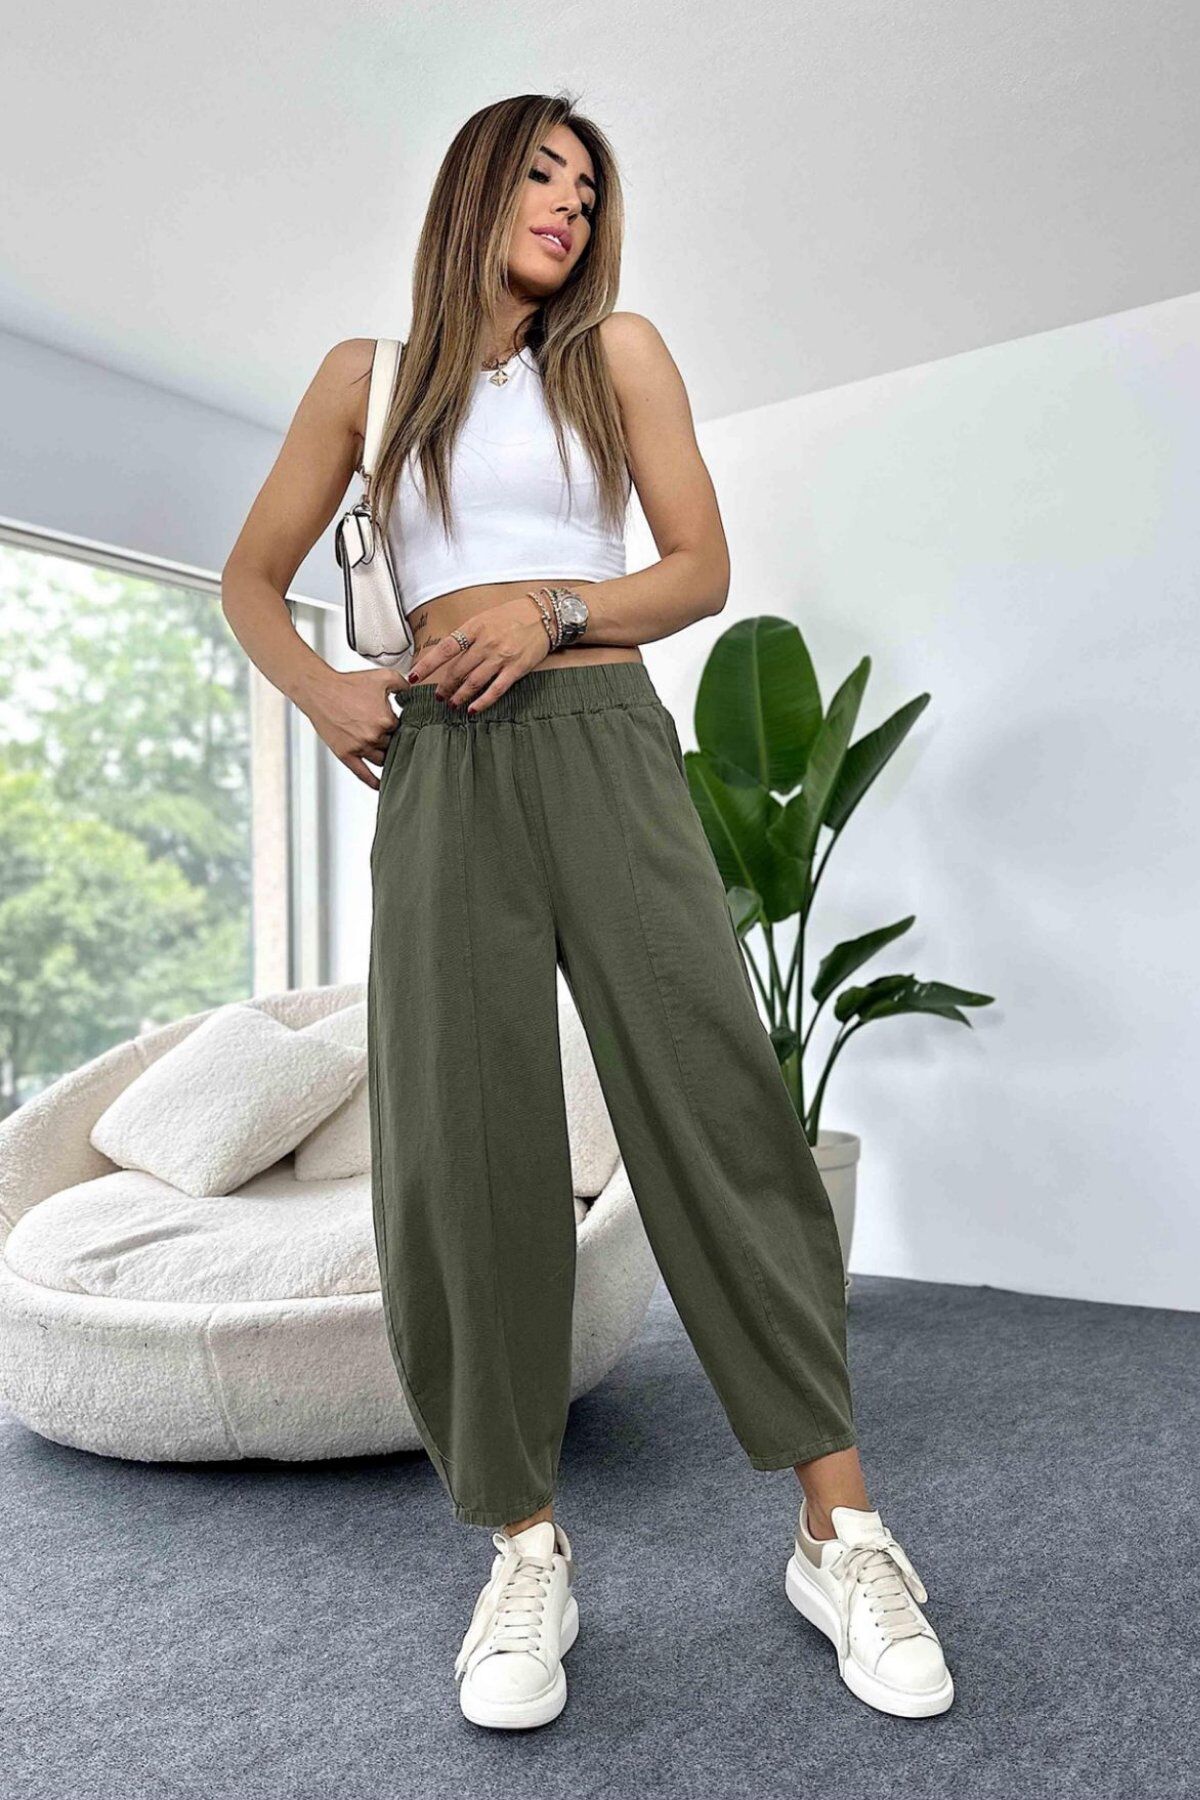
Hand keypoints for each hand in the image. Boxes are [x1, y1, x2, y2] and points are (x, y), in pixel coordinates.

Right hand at [297, 666, 407, 790]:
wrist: (320, 690)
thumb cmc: (349, 683)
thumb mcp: (383, 677)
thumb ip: (404, 685)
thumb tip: (416, 694)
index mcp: (386, 720)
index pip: (403, 730)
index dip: (400, 726)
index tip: (397, 724)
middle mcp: (374, 736)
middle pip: (393, 746)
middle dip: (393, 741)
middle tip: (392, 737)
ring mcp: (360, 747)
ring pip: (382, 760)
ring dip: (386, 757)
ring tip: (390, 757)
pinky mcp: (346, 754)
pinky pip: (363, 774)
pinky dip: (373, 781)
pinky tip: (381, 785)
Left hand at [405, 595, 551, 712]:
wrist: (545, 615)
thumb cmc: (512, 615)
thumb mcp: (484, 617)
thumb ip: (467, 635)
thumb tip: (447, 654)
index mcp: (475, 627)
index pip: (445, 648)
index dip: (427, 665)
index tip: (413, 677)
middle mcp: (486, 643)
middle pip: (458, 670)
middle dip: (444, 686)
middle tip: (438, 696)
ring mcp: (501, 657)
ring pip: (473, 682)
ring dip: (459, 696)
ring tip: (451, 704)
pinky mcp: (516, 669)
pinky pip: (495, 690)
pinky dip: (482, 702)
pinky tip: (472, 709)